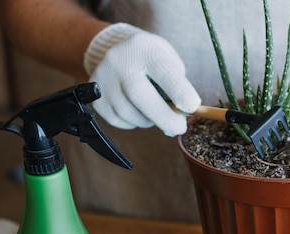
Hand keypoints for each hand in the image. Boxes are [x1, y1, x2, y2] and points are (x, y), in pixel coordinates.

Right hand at [84, 23, 200, 135]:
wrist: (115, 50)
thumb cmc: (151, 60)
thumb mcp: (168, 59)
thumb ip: (178, 83)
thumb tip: (181, 113)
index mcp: (144, 49)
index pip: (163, 72)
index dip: (180, 92)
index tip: (192, 107)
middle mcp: (119, 62)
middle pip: (140, 96)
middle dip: (165, 118)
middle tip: (179, 128)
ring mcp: (103, 81)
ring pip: (131, 114)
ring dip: (149, 119)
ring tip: (154, 108)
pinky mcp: (96, 99)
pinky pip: (120, 121)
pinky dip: (134, 121)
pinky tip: (137, 109)